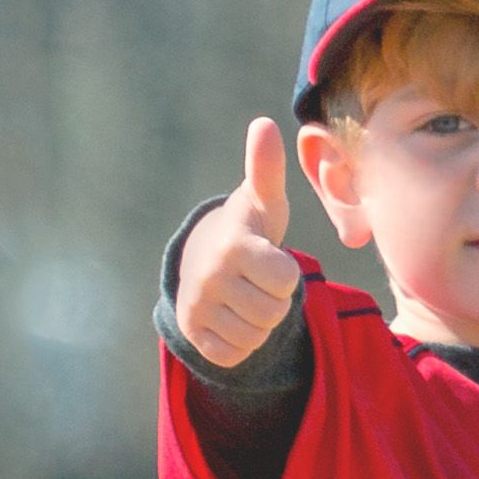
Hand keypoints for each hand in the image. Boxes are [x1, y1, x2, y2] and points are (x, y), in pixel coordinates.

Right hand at [171, 117, 308, 368]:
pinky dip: (239, 342)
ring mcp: (197, 308)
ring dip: (258, 322)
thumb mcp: (261, 201)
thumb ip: (267, 168)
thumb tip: (265, 124)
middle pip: (274, 312)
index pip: (286, 280)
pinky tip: (231, 318)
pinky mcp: (192, 334)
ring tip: (245, 297)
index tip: (269, 259)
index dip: (286, 274)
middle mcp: (209, 278)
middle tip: (257, 281)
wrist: (202, 260)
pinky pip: (235, 354)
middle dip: (273, 300)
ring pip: (256, 337)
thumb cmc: (247, 229)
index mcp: (232, 246)